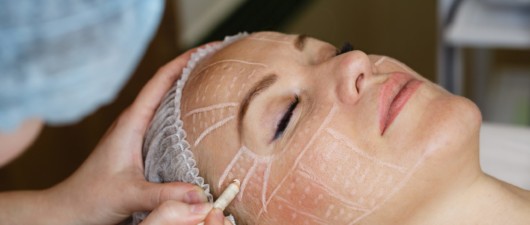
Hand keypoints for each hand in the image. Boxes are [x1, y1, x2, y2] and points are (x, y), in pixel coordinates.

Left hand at [41, 47, 218, 223]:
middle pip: (165, 84)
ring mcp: (136, 131)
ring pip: (165, 100)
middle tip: (219, 61)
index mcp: (131, 122)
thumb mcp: (130, 194)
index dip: (184, 62)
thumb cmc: (91, 198)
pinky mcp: (139, 143)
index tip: (208, 50)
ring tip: (213, 80)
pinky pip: (165, 118)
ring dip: (187, 87)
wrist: (70, 209)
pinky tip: (197, 116)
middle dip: (191, 68)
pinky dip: (183, 108)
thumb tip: (200, 195)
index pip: (160, 81)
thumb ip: (164, 194)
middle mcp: (134, 121)